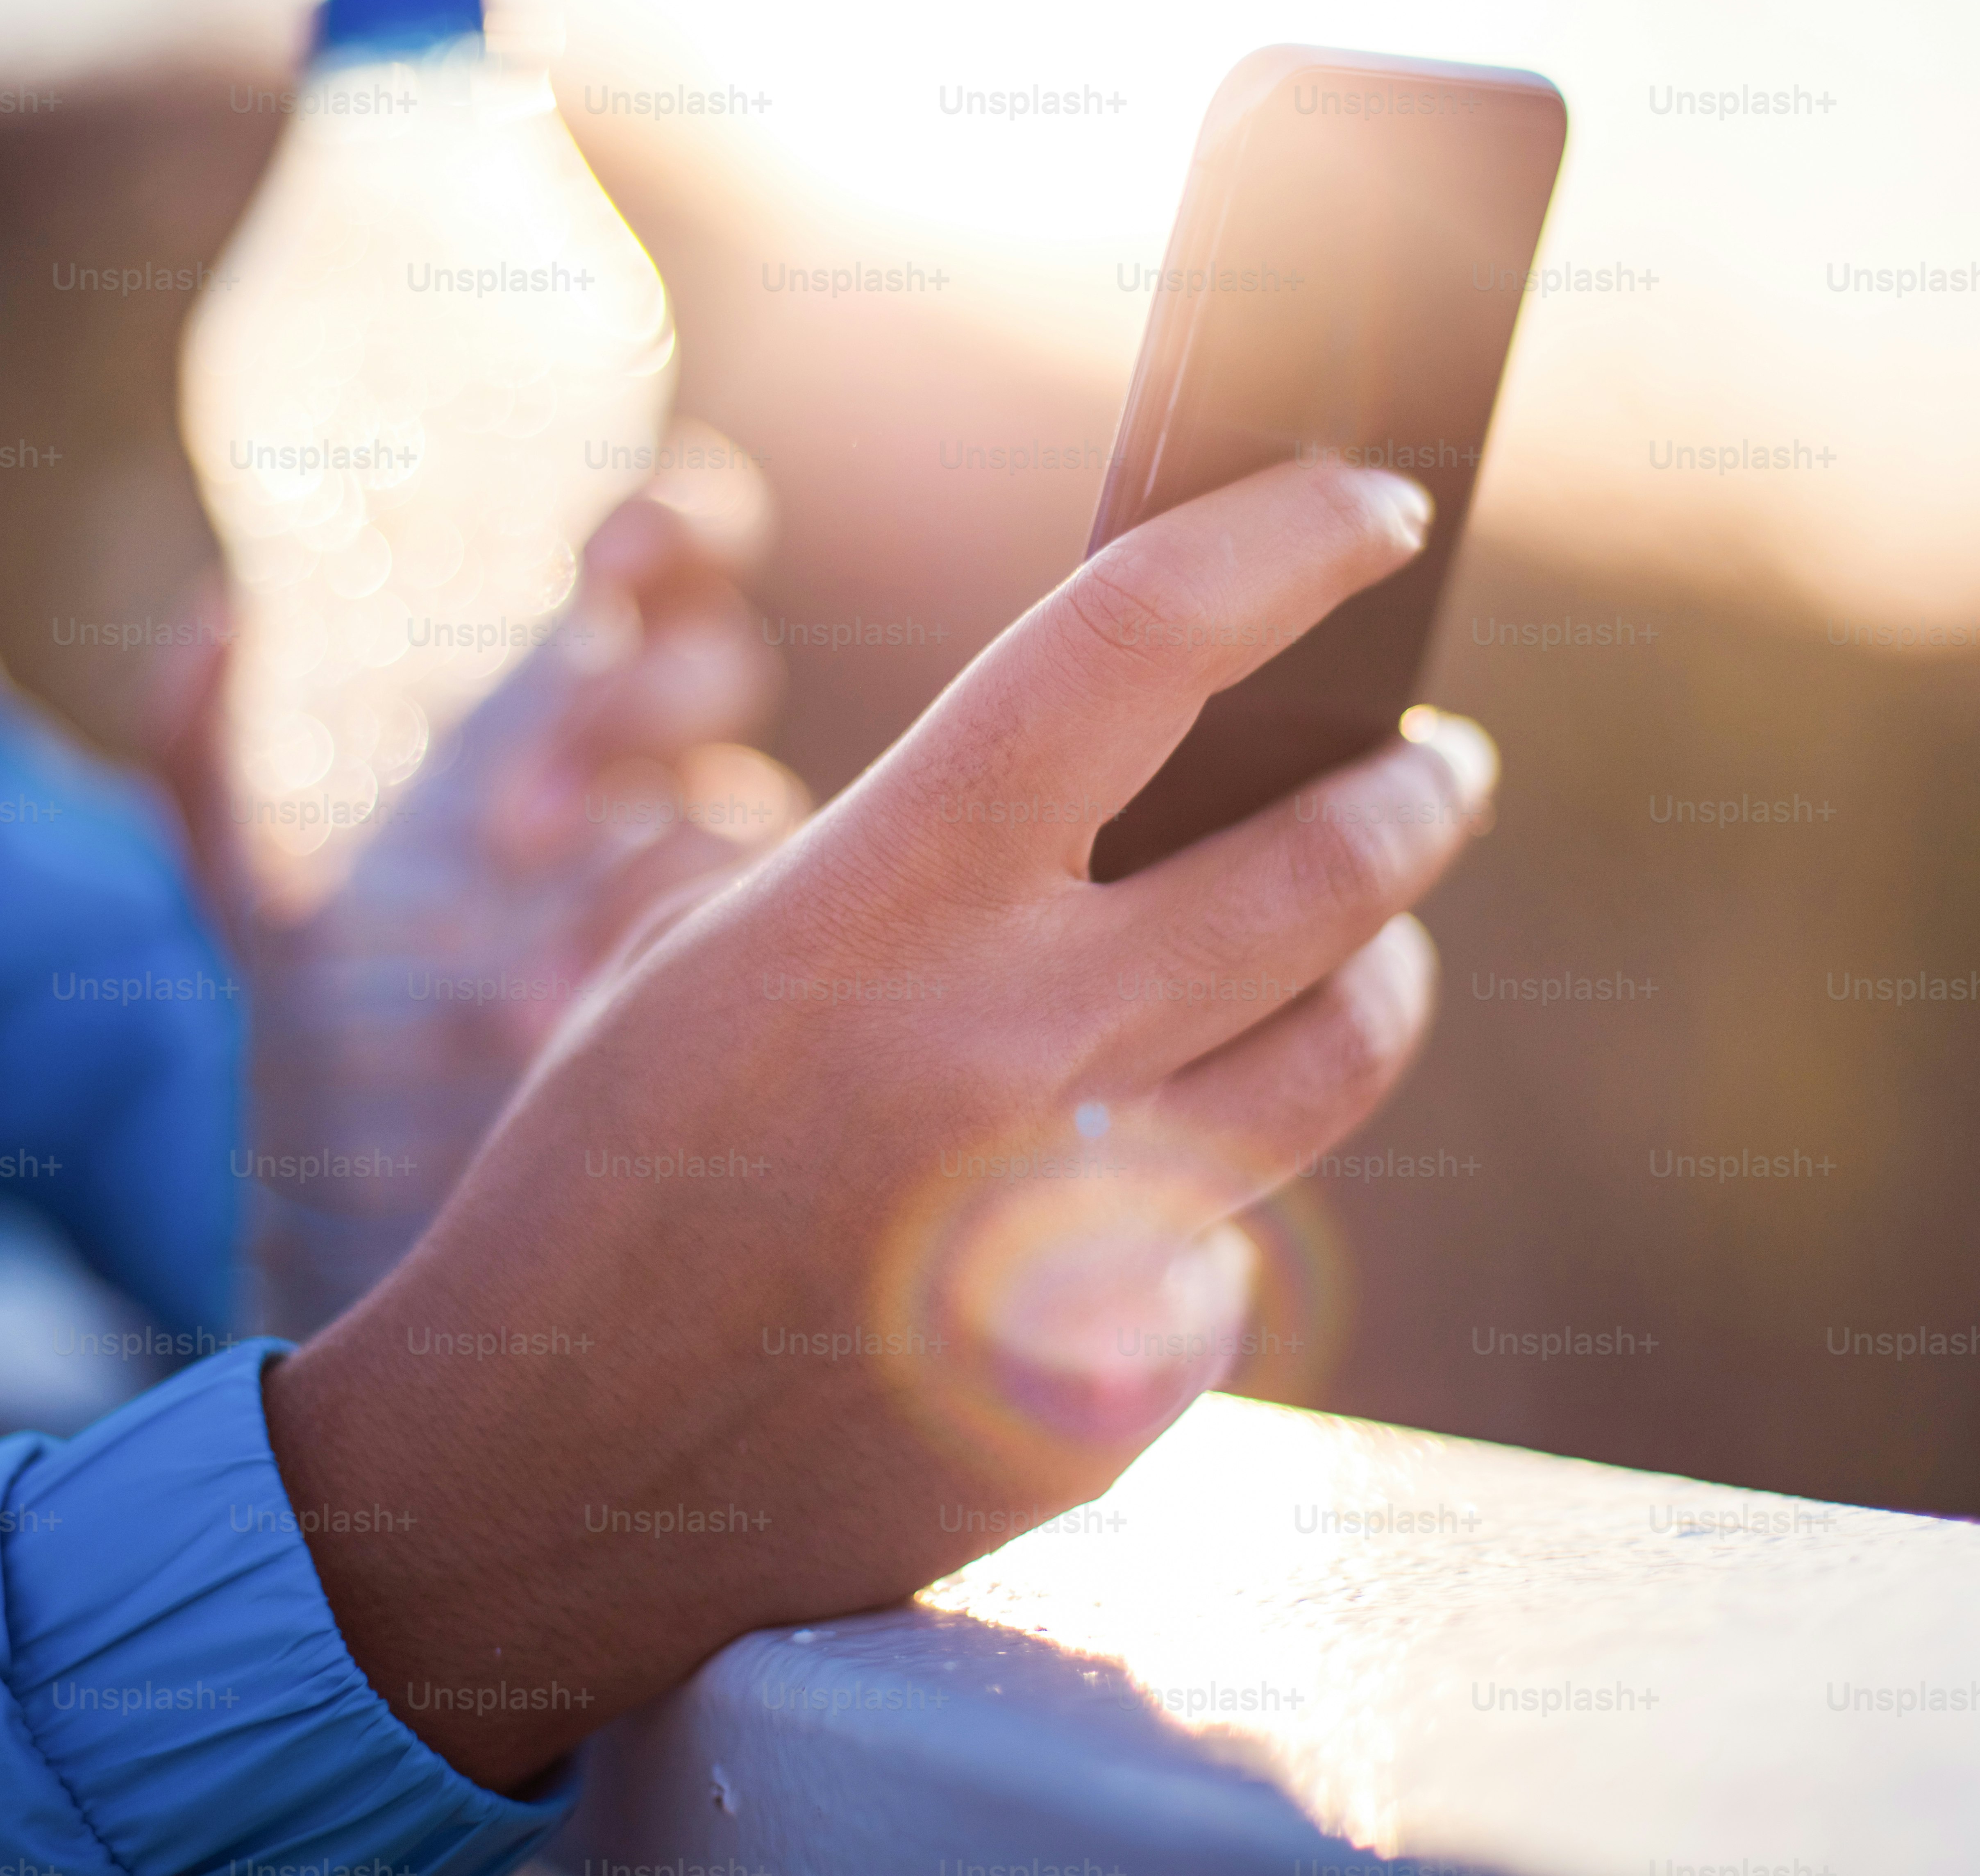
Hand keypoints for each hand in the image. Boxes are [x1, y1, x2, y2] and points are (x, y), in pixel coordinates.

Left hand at [239, 437, 804, 1334]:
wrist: (373, 1227)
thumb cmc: (337, 1030)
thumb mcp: (246, 893)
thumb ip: (200, 749)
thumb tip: (214, 617)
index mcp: (571, 708)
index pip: (683, 553)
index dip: (672, 524)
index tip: (605, 555)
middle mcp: (662, 780)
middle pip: (718, 666)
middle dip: (632, 709)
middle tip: (508, 830)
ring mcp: (717, 892)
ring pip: (746, 815)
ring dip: (644, 871)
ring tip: (514, 988)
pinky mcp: (736, 1000)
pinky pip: (748, 953)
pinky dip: (656, 983)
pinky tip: (566, 1040)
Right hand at [266, 458, 1498, 1786]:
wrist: (544, 1475)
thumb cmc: (611, 1174)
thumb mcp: (720, 961)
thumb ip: (926, 875)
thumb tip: (1140, 803)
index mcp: (885, 904)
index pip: (1140, 643)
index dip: (1287, 544)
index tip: (1380, 505)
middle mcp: (1012, 1052)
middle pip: (1326, 863)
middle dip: (1411, 790)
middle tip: (1435, 762)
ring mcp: (1085, 1233)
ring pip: (1340, 1052)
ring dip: (1378, 974)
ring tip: (1374, 947)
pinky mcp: (1123, 1381)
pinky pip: (1230, 1244)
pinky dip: (1200, 1201)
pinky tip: (1122, 1205)